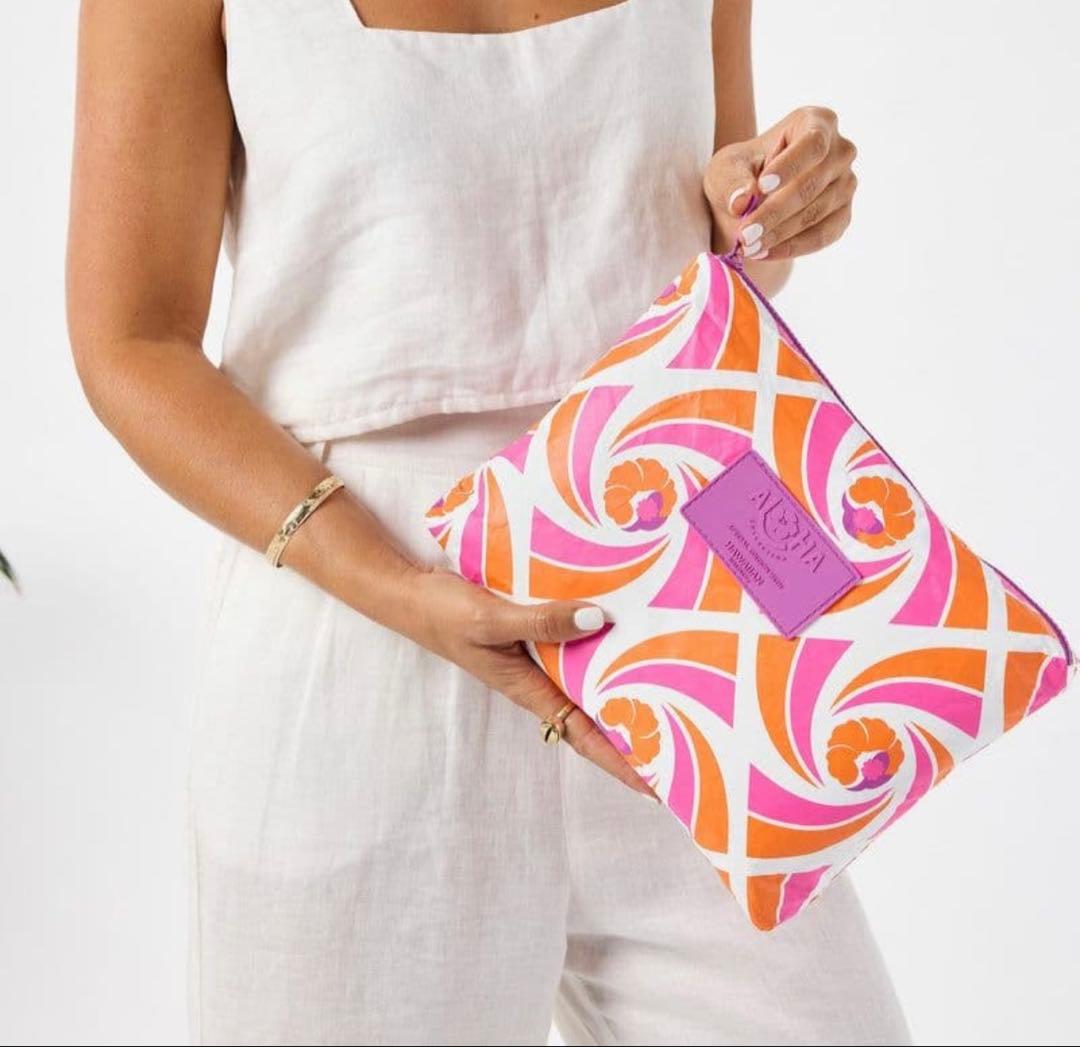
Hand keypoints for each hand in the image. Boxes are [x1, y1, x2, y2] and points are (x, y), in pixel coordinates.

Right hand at [402, 565, 658, 801]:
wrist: (410, 594)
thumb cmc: (444, 616)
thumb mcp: (492, 620)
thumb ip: (542, 621)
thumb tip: (599, 621)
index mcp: (530, 689)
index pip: (585, 735)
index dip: (621, 761)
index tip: (660, 783)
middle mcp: (540, 677)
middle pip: (595, 710)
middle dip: (635, 724)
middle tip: (687, 731)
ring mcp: (537, 654)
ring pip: (589, 673)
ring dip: (622, 678)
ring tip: (672, 677)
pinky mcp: (533, 629)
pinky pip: (575, 638)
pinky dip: (600, 636)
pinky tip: (626, 621)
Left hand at [704, 106, 857, 261]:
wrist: (751, 199)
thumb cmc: (741, 173)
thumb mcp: (726, 169)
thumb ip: (732, 181)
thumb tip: (742, 202)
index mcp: (817, 122)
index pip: (812, 143)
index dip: (790, 166)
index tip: (762, 186)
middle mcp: (840, 151)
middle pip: (813, 183)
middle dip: (775, 212)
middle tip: (745, 234)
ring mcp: (845, 184)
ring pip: (817, 213)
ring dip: (780, 234)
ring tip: (749, 246)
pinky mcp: (842, 215)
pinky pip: (823, 235)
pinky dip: (793, 247)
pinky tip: (765, 253)